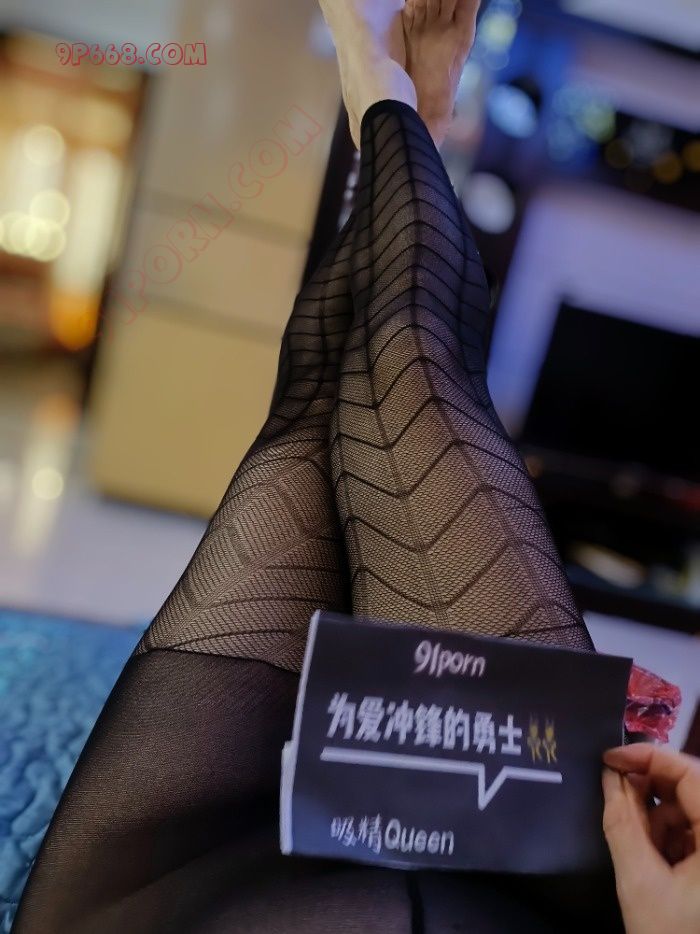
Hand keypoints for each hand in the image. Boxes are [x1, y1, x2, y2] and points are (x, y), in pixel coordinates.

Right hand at [602, 743, 699, 933]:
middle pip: (692, 788)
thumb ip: (621, 822)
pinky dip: (670, 837)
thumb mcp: (640, 882)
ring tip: (636, 844)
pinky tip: (654, 861)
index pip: (690, 771)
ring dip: (658, 816)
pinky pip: (696, 834)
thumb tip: (609, 775)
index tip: (608, 759)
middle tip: (613, 792)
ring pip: (692, 810)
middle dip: (650, 788)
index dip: (648, 756)